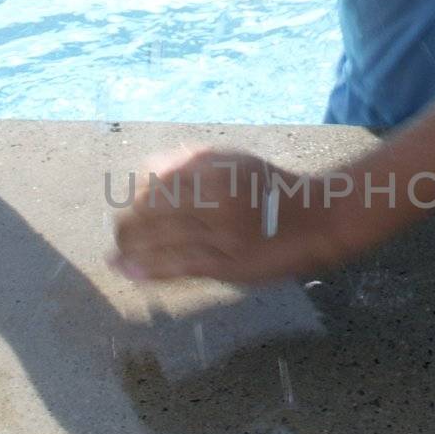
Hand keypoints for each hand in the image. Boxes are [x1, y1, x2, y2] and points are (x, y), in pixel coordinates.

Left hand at [108, 145, 347, 286]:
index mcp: (215, 168)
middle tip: (117, 235)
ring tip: (116, 256)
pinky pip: (180, 266)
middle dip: (127, 226)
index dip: (134, 198)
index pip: (157, 183)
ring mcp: (222, 232)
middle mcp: (216, 197)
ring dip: (132, 251)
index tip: (126, 207)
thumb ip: (191, 161)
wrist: (318, 218)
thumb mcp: (235, 161)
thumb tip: (147, 168)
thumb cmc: (271, 189)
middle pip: (152, 212)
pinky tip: (131, 272)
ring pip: (161, 241)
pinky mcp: (229, 263)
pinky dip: (151, 270)